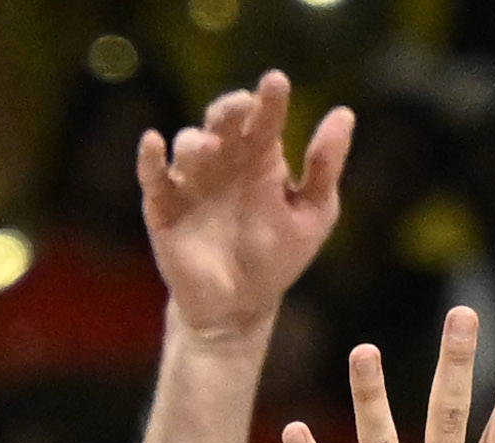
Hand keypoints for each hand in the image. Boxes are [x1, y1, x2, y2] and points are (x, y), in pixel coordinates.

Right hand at [137, 73, 352, 341]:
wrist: (239, 306)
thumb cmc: (277, 257)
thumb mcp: (312, 215)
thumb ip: (324, 168)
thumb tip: (344, 113)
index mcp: (260, 154)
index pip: (264, 116)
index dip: (270, 99)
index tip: (277, 84)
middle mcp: (224, 158)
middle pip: (223, 118)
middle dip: (230, 108)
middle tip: (243, 106)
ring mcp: (192, 179)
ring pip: (189, 144)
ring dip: (198, 141)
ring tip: (212, 147)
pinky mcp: (164, 204)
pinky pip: (153, 176)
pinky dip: (150, 158)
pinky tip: (153, 143)